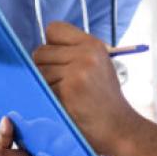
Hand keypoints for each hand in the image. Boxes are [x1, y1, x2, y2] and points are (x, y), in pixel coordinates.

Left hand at [32, 22, 136, 155]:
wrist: (119, 127)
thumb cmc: (103, 99)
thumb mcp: (97, 65)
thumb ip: (73, 53)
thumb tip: (38, 51)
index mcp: (93, 44)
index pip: (54, 28)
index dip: (51, 45)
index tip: (59, 61)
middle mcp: (86, 53)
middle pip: (40, 51)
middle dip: (44, 68)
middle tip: (61, 84)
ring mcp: (77, 70)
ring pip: (38, 71)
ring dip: (44, 85)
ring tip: (65, 95)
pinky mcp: (69, 88)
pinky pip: (42, 87)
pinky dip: (47, 98)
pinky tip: (64, 104)